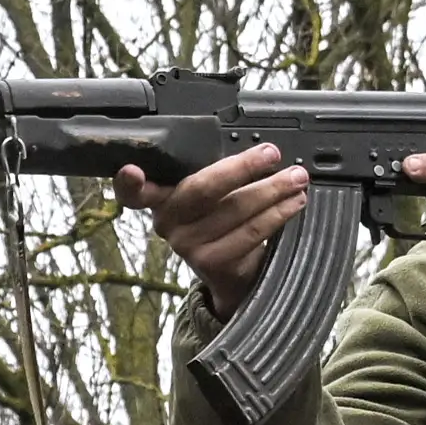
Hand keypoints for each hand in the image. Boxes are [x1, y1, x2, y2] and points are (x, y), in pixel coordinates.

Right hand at [122, 145, 314, 318]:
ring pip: (234, 209)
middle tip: (272, 154)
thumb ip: (214, 174)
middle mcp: (166, 224)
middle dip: (242, 167)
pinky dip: (276, 215)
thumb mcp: (208, 196)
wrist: (230, 274)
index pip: (133, 191)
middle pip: (200, 189)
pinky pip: (249, 233)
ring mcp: (186, 246)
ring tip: (296, 179)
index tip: (132, 170)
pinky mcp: (211, 263)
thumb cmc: (219, 221)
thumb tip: (258, 151)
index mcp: (158, 199)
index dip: (129, 182)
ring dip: (272, 190)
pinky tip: (292, 204)